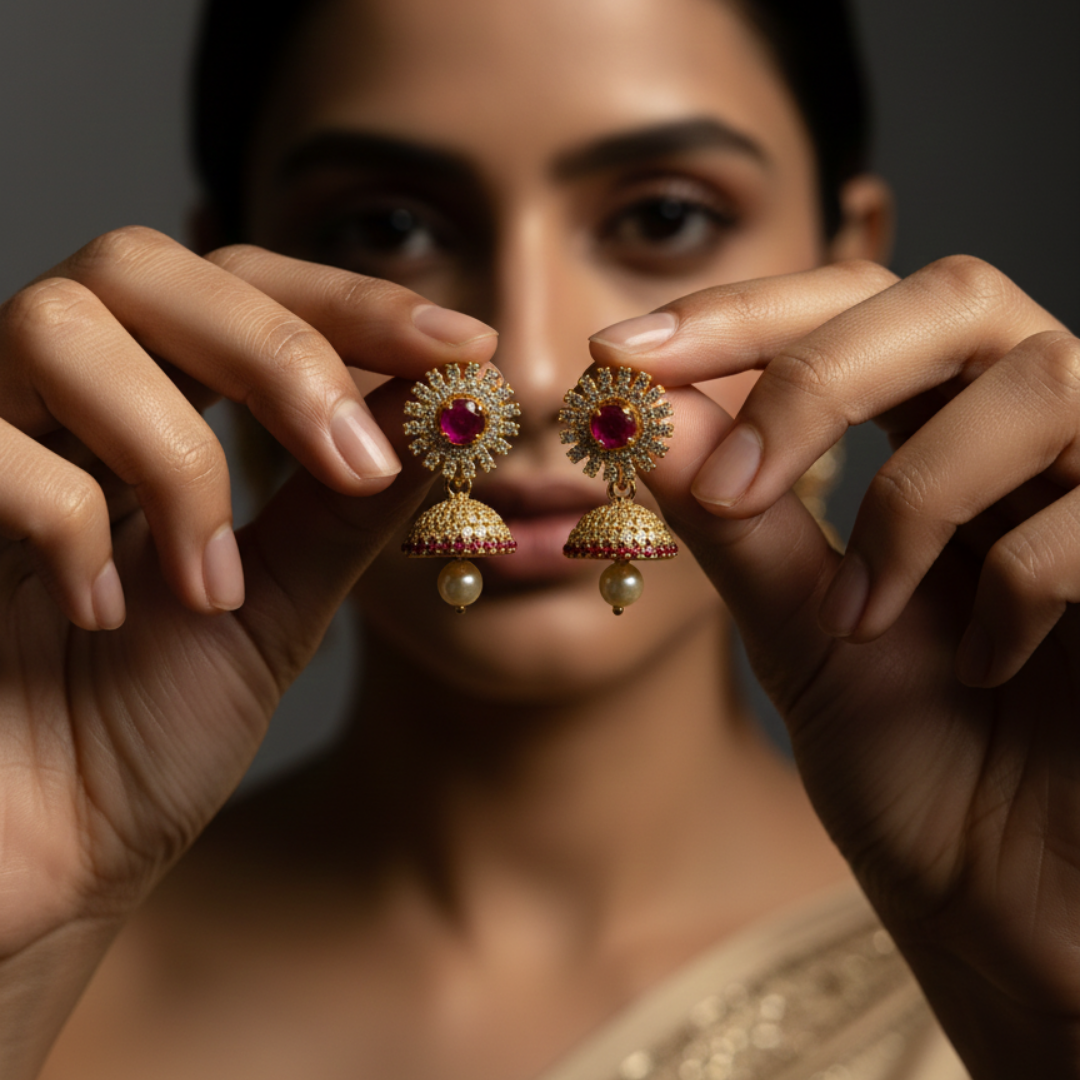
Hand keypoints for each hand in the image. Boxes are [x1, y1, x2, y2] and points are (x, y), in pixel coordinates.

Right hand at [0, 226, 496, 1076]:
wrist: (38, 857)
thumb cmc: (140, 738)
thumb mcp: (274, 609)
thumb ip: (343, 507)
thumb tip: (447, 412)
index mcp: (143, 419)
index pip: (242, 291)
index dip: (352, 303)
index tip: (467, 345)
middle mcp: (53, 407)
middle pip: (143, 266)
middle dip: (273, 351)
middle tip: (354, 460)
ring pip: (58, 324)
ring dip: (170, 453)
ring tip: (208, 581)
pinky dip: (67, 519)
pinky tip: (104, 611)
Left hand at [590, 257, 1079, 1076]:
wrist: (1019, 905)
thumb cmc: (921, 769)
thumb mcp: (802, 629)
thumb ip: (738, 517)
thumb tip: (638, 409)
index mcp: (939, 439)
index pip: (849, 311)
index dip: (739, 317)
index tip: (621, 351)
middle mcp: (1034, 439)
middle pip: (952, 299)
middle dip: (818, 374)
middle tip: (729, 480)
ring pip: (1039, 381)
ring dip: (914, 500)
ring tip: (860, 617)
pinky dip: (1015, 581)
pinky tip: (979, 667)